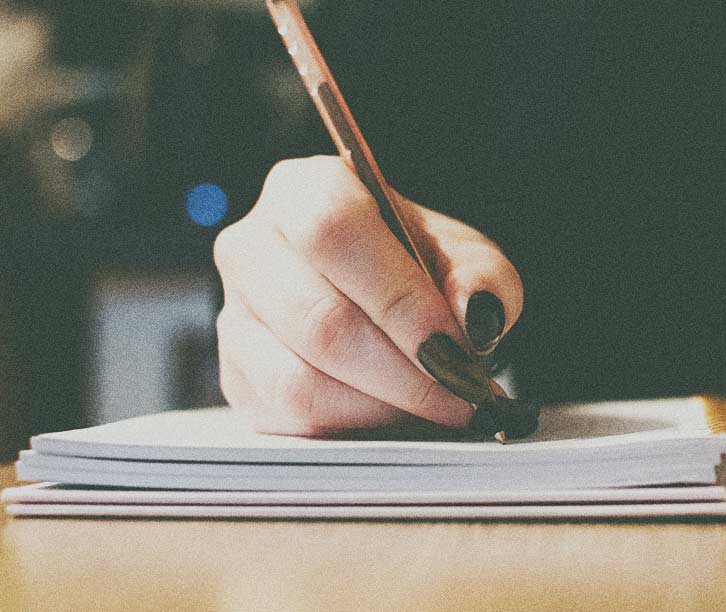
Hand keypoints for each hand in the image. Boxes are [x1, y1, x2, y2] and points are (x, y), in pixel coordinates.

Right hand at [213, 156, 522, 434]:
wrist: (381, 301)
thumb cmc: (421, 269)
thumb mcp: (467, 259)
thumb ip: (483, 278)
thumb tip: (474, 314)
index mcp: (304, 190)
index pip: (334, 233)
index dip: (398, 298)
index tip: (456, 348)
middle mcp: (251, 245)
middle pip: (321, 320)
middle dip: (406, 372)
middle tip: (463, 393)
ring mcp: (233, 314)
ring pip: (301, 379)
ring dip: (385, 404)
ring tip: (438, 404)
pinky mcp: (235, 376)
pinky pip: (291, 416)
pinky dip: (356, 424)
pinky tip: (396, 412)